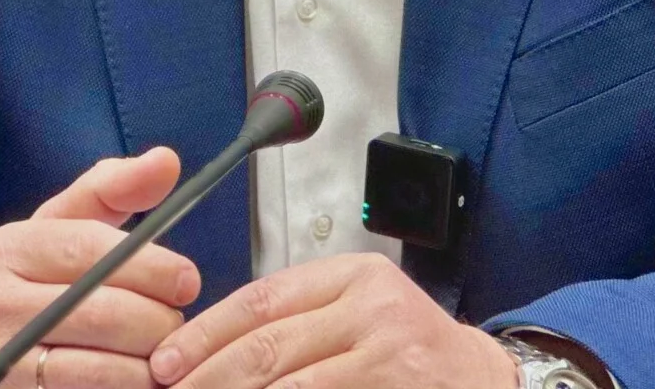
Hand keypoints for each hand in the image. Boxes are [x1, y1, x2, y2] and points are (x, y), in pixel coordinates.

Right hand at [0, 148, 202, 388]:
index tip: (188, 280)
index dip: (150, 265)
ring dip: (145, 367)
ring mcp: (0, 361)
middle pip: (101, 312)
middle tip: (176, 326)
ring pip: (98, 369)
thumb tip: (167, 161)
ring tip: (163, 359)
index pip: (92, 249)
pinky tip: (136, 383)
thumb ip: (112, 189)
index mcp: (11, 248)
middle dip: (156, 322)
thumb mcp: (58, 226)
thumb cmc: (28, 284)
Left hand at [146, 253, 515, 388]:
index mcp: (354, 276)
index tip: (166, 362)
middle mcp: (371, 309)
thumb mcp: (362, 311)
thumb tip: (208, 350)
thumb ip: (299, 319)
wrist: (488, 383)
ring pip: (287, 387)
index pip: (260, 299)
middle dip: (207, 378)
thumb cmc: (412, 350)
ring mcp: (388, 356)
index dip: (205, 334)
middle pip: (266, 347)